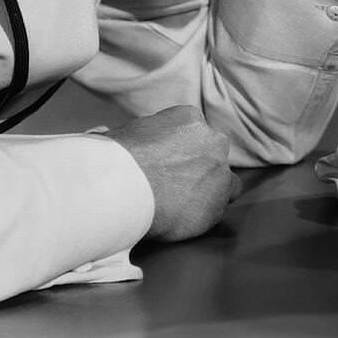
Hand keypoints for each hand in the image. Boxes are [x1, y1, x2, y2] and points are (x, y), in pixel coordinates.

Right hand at [102, 104, 239, 242]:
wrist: (123, 188)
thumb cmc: (117, 158)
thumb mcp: (125, 134)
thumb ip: (137, 136)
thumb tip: (112, 136)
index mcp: (190, 119)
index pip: (194, 132)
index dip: (182, 150)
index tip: (168, 164)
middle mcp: (212, 141)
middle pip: (213, 153)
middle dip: (199, 167)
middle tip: (176, 184)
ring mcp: (219, 171)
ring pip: (225, 182)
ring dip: (209, 190)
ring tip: (185, 205)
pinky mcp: (218, 202)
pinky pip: (220, 207)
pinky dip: (206, 213)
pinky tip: (186, 219)